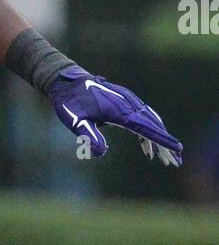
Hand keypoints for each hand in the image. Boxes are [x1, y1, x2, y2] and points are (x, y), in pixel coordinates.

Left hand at [46, 65, 181, 165]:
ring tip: (166, 159)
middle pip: (153, 125)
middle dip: (166, 143)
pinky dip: (148, 132)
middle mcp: (128, 104)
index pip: (145, 127)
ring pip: (150, 120)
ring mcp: (128, 101)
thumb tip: (101, 152)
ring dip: (159, 138)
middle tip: (176, 162)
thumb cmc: (70, 104)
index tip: (177, 149)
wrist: (67, 82)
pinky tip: (146, 147)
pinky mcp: (125, 101)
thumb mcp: (76, 122)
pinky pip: (142, 117)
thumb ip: (89, 136)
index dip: (162, 139)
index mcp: (118, 110)